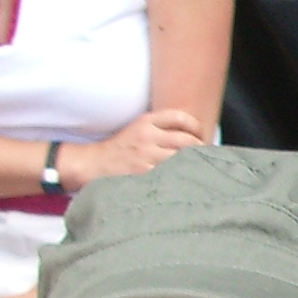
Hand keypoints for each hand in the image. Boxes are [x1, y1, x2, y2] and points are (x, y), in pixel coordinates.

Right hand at [61, 109, 206, 187]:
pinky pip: (171, 174)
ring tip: (196, 169)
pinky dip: (181, 176)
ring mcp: (146, 156)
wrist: (93, 164)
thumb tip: (193, 135)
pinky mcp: (145, 174)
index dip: (196, 127)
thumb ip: (161, 128)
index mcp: (146, 122)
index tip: (201, 136)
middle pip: (187, 140)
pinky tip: (184, 180)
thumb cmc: (120, 149)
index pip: (180, 117)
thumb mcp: (137, 129)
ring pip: (182, 158)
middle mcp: (147, 136)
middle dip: (199, 148)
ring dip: (193, 164)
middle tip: (203, 156)